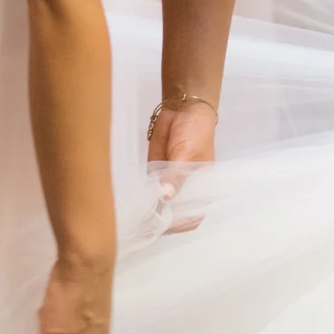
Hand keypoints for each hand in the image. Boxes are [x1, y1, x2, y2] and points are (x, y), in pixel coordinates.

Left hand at [146, 96, 217, 228]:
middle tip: (145, 224)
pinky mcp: (154, 174)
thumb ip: (176, 176)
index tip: (165, 224)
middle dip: (161, 221)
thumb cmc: (196, 132)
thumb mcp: (188, 154)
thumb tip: (165, 197)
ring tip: (135, 218)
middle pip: (174, 214)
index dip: (181, 224)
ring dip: (148, 211)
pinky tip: (131, 204)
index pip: (194, 215)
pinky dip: (140, 198)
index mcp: (203, 189)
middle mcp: (186, 190)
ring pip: (159, 205)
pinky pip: (147, 191)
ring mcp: (169, 183)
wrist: (183, 108)